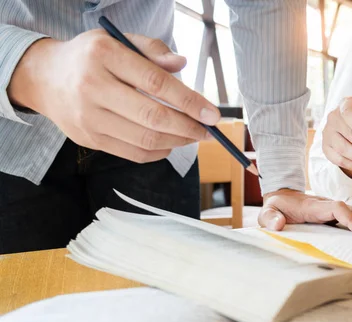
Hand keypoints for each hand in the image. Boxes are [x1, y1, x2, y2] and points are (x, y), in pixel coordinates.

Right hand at [7, 31, 220, 162]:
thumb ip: (152, 50)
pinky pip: (134, 154)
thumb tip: (182, 65)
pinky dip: (159, 152)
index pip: (156, 83)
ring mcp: (89, 118)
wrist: (44, 78)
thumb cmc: (90, 58)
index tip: (213, 114)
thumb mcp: (118, 41)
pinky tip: (170, 143)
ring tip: (192, 136)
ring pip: (145, 140)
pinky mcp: (89, 140)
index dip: (189, 101)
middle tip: (208, 131)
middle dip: (188, 127)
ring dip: (177, 141)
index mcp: (104, 56)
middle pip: (153, 117)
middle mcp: (92, 87)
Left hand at [258, 189, 351, 235]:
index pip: (337, 208)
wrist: (280, 197)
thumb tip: (279, 224)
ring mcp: (332, 210)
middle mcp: (327, 205)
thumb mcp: (267, 212)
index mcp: (313, 206)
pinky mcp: (335, 215)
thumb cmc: (275, 207)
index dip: (350, 219)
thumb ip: (270, 218)